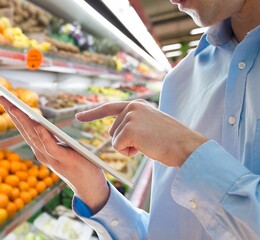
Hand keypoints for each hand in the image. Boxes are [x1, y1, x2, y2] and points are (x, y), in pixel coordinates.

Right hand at [0, 97, 108, 212]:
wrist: (90, 187)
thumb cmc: (79, 165)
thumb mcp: (62, 149)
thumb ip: (51, 140)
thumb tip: (41, 125)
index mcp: (41, 150)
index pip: (24, 129)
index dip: (14, 115)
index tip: (4, 100)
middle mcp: (42, 154)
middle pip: (25, 130)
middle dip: (13, 113)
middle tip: (2, 98)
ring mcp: (51, 158)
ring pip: (34, 136)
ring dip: (24, 121)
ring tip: (15, 107)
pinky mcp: (63, 160)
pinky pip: (51, 146)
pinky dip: (44, 136)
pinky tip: (39, 125)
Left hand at [76, 99, 206, 166]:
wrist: (186, 146)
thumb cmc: (171, 140)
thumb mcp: (150, 126)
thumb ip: (134, 124)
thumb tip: (116, 134)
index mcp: (137, 105)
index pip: (109, 108)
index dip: (92, 113)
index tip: (78, 117)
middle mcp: (132, 107)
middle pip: (112, 132)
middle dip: (125, 142)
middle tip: (147, 142)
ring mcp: (130, 116)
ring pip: (115, 140)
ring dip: (128, 148)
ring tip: (149, 143)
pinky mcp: (129, 129)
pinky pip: (118, 147)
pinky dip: (129, 153)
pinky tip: (145, 148)